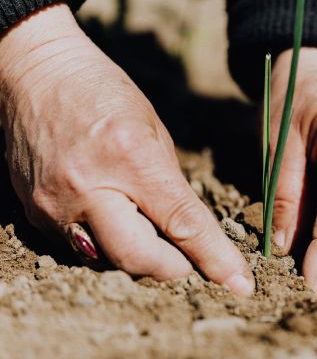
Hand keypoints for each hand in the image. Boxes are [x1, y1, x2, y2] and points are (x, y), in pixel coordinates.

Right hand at [0, 4, 253, 295]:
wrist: (34, 74)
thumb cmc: (102, 92)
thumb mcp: (153, 130)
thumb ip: (170, 185)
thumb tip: (187, 231)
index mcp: (130, 158)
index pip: (182, 223)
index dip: (215, 258)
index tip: (239, 284)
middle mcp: (88, 188)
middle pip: (139, 259)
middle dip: (174, 268)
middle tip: (189, 261)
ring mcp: (55, 205)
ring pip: (109, 261)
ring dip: (140, 257)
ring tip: (150, 233)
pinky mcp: (35, 213)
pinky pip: (80, 249)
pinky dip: (107, 244)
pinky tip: (114, 220)